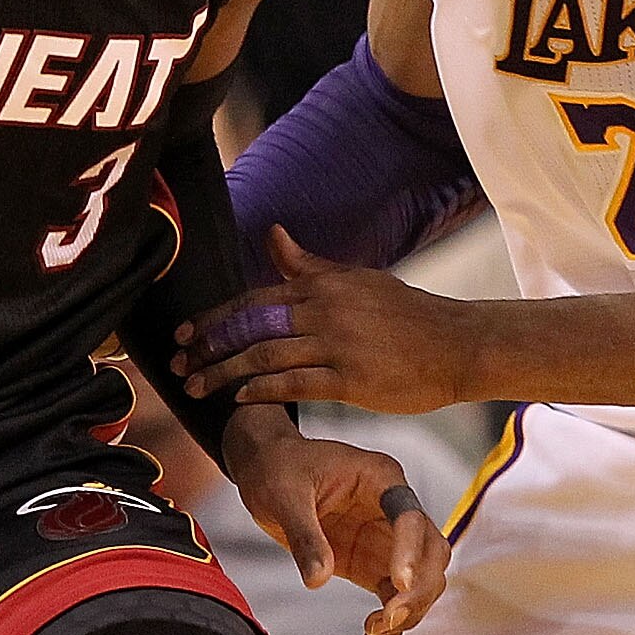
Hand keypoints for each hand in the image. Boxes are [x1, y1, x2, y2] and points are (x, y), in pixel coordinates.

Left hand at [175, 228, 475, 412]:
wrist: (455, 344)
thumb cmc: (407, 314)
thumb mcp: (355, 279)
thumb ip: (308, 265)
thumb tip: (272, 234)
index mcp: (322, 285)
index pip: (253, 299)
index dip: (214, 318)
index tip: (185, 333)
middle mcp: (323, 310)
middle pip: (249, 327)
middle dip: (208, 345)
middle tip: (179, 362)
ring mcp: (336, 344)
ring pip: (263, 356)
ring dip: (223, 372)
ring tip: (196, 386)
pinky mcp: (350, 378)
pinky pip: (294, 383)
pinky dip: (263, 390)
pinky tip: (240, 400)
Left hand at [218, 407, 446, 634]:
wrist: (267, 469)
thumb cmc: (278, 468)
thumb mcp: (284, 495)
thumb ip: (304, 535)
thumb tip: (318, 579)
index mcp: (380, 478)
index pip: (409, 516)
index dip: (411, 552)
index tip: (399, 585)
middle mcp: (392, 508)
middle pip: (431, 551)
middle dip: (418, 589)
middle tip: (388, 618)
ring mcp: (387, 537)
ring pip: (423, 578)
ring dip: (409, 610)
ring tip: (374, 632)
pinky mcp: (374, 562)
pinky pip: (396, 595)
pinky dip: (392, 619)